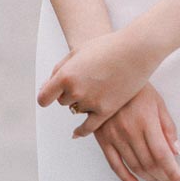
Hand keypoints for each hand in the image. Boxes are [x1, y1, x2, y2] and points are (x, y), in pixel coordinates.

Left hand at [37, 27, 156, 135]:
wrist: (135, 51)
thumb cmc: (106, 47)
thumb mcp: (76, 52)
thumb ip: (59, 70)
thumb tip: (46, 87)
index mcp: (65, 75)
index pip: (44, 97)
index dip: (46, 96)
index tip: (49, 96)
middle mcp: (75, 91)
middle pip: (63, 101)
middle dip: (69, 94)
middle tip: (84, 81)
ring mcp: (91, 102)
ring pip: (76, 110)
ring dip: (81, 102)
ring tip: (95, 88)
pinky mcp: (106, 111)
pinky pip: (87, 128)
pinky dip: (80, 131)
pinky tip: (76, 133)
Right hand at [95, 84, 179, 180]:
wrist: (109, 75)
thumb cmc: (137, 88)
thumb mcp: (158, 103)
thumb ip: (169, 128)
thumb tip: (179, 153)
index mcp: (146, 120)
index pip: (163, 155)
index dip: (175, 174)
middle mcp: (129, 131)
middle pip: (150, 164)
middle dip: (164, 177)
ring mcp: (114, 136)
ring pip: (135, 167)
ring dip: (149, 178)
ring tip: (159, 180)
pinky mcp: (103, 139)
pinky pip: (115, 165)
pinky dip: (127, 179)